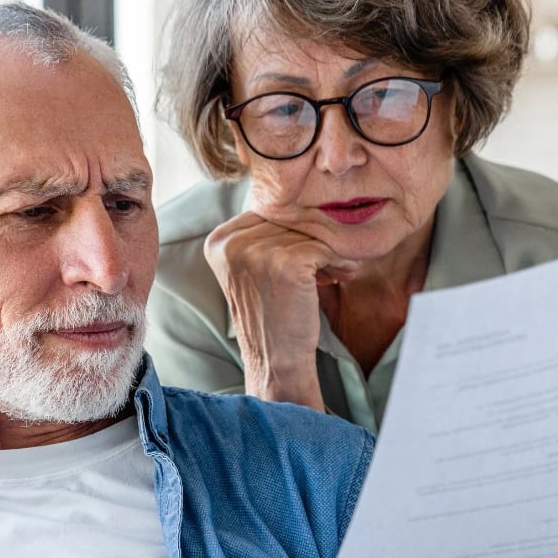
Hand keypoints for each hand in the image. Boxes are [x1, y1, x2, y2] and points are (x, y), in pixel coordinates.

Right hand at [204, 211, 358, 409]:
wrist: (277, 360)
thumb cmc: (272, 314)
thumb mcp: (253, 268)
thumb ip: (263, 233)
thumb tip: (299, 197)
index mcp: (218, 241)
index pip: (267, 211)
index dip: (292, 230)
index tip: (307, 254)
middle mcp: (231, 243)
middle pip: (288, 219)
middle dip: (313, 239)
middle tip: (330, 264)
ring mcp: (256, 252)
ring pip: (309, 232)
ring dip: (330, 251)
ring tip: (334, 272)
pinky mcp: (285, 263)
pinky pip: (324, 246)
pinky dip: (339, 261)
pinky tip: (339, 277)